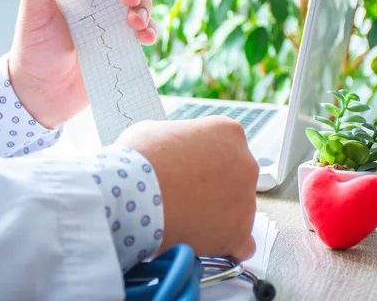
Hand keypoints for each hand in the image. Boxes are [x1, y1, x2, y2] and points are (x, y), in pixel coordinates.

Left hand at [9, 0, 156, 128]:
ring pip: (139, 0)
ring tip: (135, 23)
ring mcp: (110, 18)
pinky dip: (150, 30)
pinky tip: (147, 38)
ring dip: (143, 7)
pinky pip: (144, 29)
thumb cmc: (34, 51)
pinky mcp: (121, 41)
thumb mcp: (35, 13)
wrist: (44, 95)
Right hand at [116, 116, 258, 261]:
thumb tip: (168, 153)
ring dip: (214, 215)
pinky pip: (242, 244)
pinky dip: (225, 244)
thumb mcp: (154, 131)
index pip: (225, 147)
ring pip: (236, 211)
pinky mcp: (239, 233)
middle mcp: (245, 163)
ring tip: (182, 218)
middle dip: (211, 188)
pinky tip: (203, 242)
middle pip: (234, 179)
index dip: (202, 161)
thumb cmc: (138, 159)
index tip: (186, 171)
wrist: (131, 192)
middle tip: (182, 195)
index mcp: (227, 133)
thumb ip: (174, 140)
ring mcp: (245, 200)